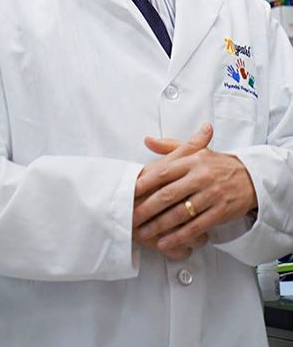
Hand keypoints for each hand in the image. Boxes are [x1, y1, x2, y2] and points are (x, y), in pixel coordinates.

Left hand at [133, 124, 256, 254]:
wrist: (251, 177)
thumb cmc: (217, 164)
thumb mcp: (196, 151)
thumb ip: (170, 146)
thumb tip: (147, 140)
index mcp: (192, 161)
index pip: (163, 172)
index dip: (145, 183)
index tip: (130, 192)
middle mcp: (200, 177)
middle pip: (168, 195)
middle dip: (147, 208)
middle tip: (131, 217)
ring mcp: (211, 195)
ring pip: (180, 213)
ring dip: (160, 225)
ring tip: (144, 232)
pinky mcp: (220, 212)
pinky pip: (196, 227)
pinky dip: (180, 236)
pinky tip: (166, 242)